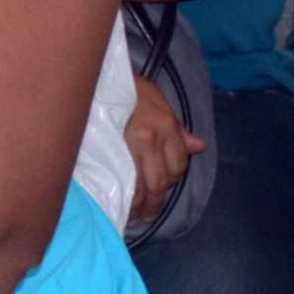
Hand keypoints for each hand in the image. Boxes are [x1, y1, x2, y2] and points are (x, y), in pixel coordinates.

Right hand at [124, 73, 203, 232]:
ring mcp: (130, 144)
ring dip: (141, 205)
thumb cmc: (125, 87)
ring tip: (136, 217)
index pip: (178, 163)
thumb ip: (176, 128)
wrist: (94, 77)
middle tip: (149, 214)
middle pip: (161, 180)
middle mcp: (152, 136)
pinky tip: (123, 208)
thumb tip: (199, 146)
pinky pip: (123, 181)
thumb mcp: (157, 100)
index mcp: (166, 124)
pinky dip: (125, 199)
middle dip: (156, 201)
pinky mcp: (109, 150)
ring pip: (143, 185)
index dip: (172, 180)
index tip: (162, 189)